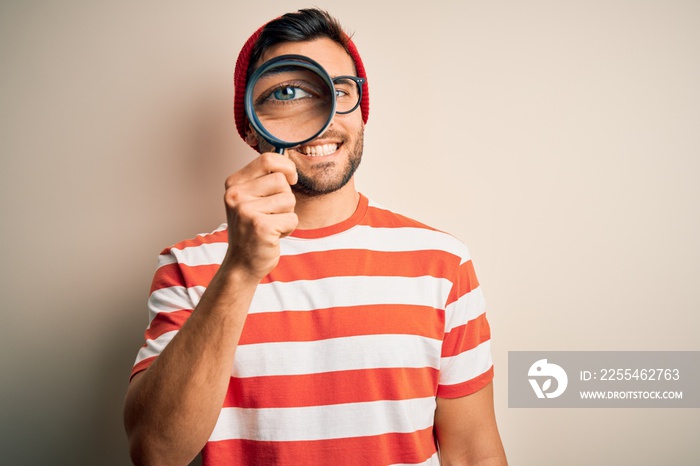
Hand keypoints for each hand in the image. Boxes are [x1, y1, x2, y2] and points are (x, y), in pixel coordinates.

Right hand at [222, 152, 298, 279]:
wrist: (242, 264)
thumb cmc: (252, 230)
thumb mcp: (251, 199)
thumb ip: (264, 180)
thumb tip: (290, 163)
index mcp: (233, 184)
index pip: (267, 160)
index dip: (286, 166)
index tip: (291, 178)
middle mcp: (236, 195)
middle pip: (281, 181)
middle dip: (286, 198)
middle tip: (272, 214)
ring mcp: (246, 211)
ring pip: (289, 200)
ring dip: (287, 214)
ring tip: (271, 225)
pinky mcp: (261, 226)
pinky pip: (292, 218)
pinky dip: (288, 229)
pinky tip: (273, 236)